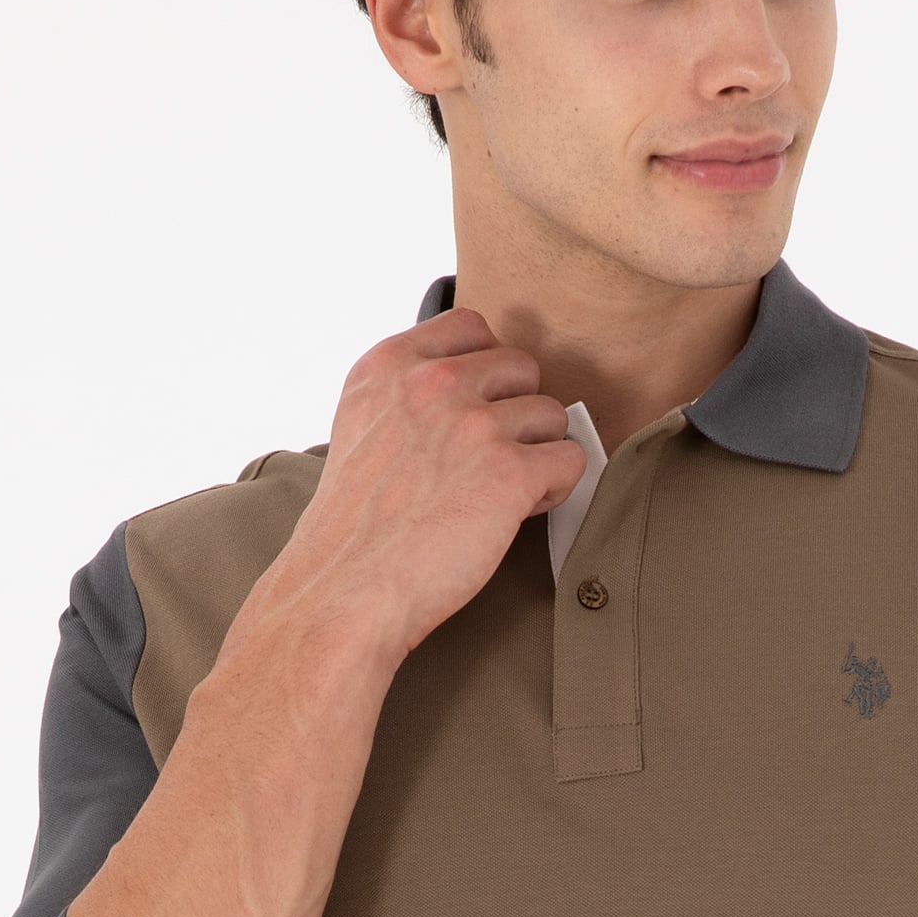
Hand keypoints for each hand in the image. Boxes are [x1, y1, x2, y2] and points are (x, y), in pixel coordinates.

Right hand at [242, 304, 587, 674]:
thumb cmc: (356, 526)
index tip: (472, 412)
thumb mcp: (362, 427)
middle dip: (515, 414)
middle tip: (486, 462)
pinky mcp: (510, 472)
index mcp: (389, 365)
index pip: (473, 326)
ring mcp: (473, 424)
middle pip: (521, 367)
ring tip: (497, 493)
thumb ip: (409, 392)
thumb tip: (474, 380)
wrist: (346, 590)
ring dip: (536, 454)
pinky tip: (516, 512)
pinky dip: (554, 490)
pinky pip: (571, 460)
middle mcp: (432, 383)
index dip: (486, 372)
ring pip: (552, 414)